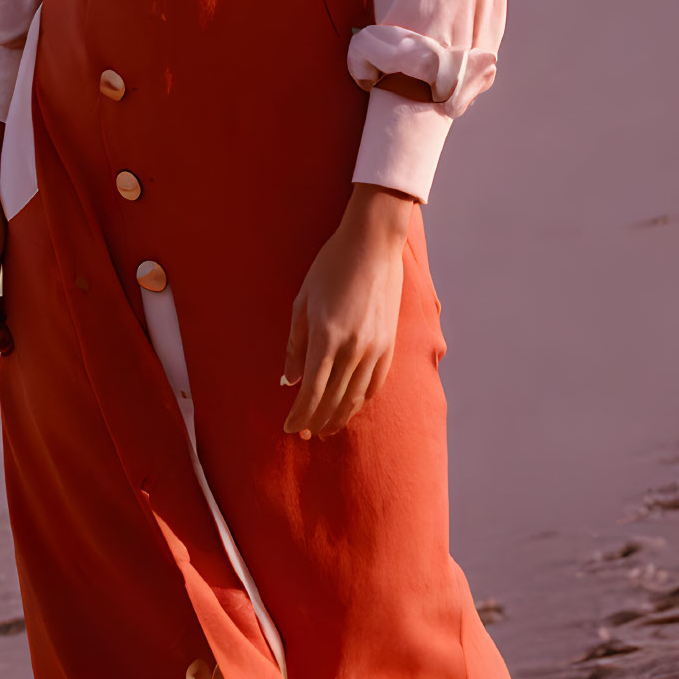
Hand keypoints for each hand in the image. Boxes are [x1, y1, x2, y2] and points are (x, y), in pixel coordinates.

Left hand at [280, 192, 410, 439]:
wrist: (373, 243)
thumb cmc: (331, 266)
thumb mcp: (303, 302)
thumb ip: (296, 345)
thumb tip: (289, 380)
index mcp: (326, 337)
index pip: (310, 392)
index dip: (299, 415)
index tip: (288, 427)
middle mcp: (353, 348)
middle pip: (332, 400)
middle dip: (315, 421)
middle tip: (303, 434)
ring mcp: (375, 347)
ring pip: (355, 398)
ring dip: (338, 417)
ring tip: (324, 429)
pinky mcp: (390, 343)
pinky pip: (375, 384)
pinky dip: (360, 401)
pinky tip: (350, 408)